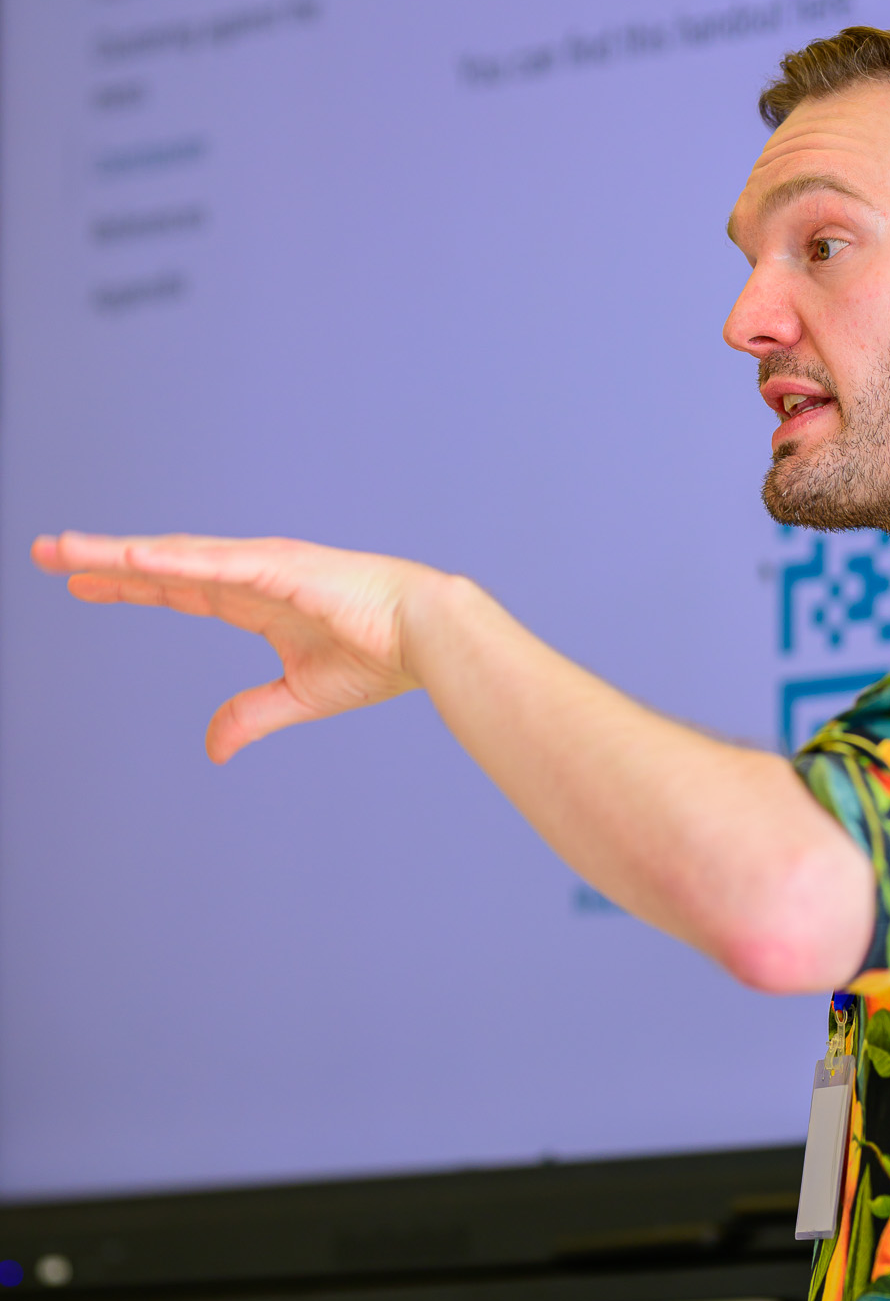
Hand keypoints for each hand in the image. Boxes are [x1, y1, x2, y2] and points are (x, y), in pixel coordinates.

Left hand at [32, 531, 447, 762]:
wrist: (430, 638)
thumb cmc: (381, 656)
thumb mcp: (300, 695)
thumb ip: (251, 716)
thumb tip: (212, 750)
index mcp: (256, 601)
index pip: (177, 587)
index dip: (129, 584)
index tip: (82, 581)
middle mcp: (251, 574)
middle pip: (162, 564)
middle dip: (104, 559)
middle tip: (47, 553)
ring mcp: (262, 565)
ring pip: (175, 556)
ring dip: (119, 552)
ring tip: (67, 551)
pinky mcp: (280, 567)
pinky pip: (214, 563)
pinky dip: (171, 560)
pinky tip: (129, 558)